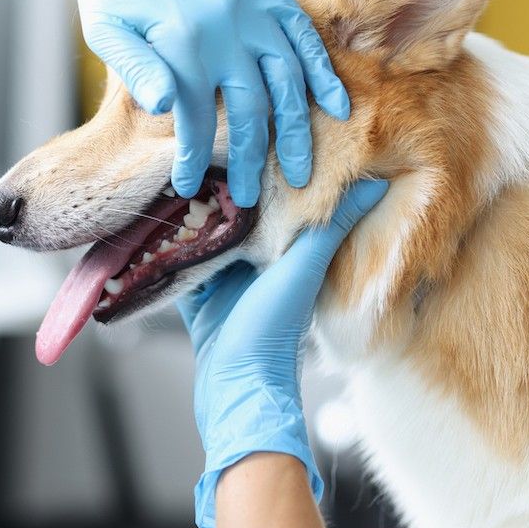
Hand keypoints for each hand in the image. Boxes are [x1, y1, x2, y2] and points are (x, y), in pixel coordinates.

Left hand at [12, 0, 349, 206]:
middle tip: (254, 200)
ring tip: (299, 172)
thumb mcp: (105, 29)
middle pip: (250, 108)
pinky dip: (322, 72)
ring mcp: (252, 3)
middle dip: (251, 160)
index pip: (194, 118)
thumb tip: (164, 109)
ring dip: (296, 130)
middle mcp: (224, 24)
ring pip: (287, 79)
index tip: (188, 187)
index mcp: (181, 40)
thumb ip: (136, 69)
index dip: (193, 158)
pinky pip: (304, 35)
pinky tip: (336, 108)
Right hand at [177, 179, 387, 527]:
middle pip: (235, 214)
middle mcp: (256, 262)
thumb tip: (376, 183)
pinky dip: (166, 245)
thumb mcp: (303, 269)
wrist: (235, 388)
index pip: (275, 200)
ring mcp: (223, 279)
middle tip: (199, 152)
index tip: (248, 139)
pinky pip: (177, 262)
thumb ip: (332, 227)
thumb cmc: (273, 330)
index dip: (263, 172)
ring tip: (172, 176)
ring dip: (190, 212)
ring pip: (203, 233)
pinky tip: (152, 221)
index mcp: (286, 252)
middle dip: (220, 188)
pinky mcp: (195, 296)